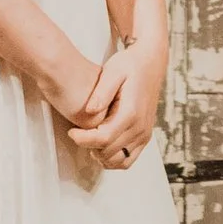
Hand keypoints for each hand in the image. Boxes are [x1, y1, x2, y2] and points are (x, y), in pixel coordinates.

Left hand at [67, 34, 166, 167]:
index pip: (103, 139)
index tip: (71, 131)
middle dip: (89, 146)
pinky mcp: (145, 136)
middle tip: (78, 132)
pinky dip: (114, 159)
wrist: (151, 62)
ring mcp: (145, 133)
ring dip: (101, 155)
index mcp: (131, 112)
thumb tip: (89, 111)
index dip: (83, 140)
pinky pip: (129, 160)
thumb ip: (101, 92)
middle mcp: (140, 127)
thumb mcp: (112, 71)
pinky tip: (102, 145)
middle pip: (109, 152)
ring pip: (119, 161)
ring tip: (89, 139)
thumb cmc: (129, 64)